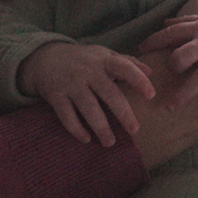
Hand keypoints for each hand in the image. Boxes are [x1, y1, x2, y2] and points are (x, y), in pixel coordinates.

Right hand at [21, 41, 156, 145]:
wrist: (46, 57)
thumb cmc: (84, 59)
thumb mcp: (105, 55)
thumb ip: (127, 62)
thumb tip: (151, 71)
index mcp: (103, 60)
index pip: (124, 67)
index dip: (138, 80)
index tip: (151, 95)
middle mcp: (87, 71)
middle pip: (109, 93)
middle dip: (123, 113)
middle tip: (134, 130)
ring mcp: (71, 84)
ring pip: (88, 108)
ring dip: (101, 127)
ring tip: (110, 142)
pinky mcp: (56, 96)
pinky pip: (67, 116)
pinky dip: (76, 129)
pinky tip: (86, 139)